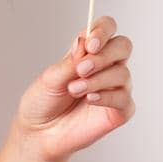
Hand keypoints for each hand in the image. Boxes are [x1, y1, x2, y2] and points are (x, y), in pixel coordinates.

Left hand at [13, 15, 135, 161]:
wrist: (38, 132)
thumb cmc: (43, 101)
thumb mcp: (51, 77)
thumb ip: (71, 61)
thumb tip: (84, 41)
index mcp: (89, 52)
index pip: (107, 29)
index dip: (102, 31)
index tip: (89, 44)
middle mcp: (106, 66)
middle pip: (123, 46)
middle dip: (103, 56)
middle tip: (81, 69)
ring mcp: (115, 88)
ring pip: (123, 73)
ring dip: (97, 80)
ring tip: (74, 89)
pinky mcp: (120, 110)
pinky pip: (124, 98)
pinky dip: (106, 96)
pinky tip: (90, 99)